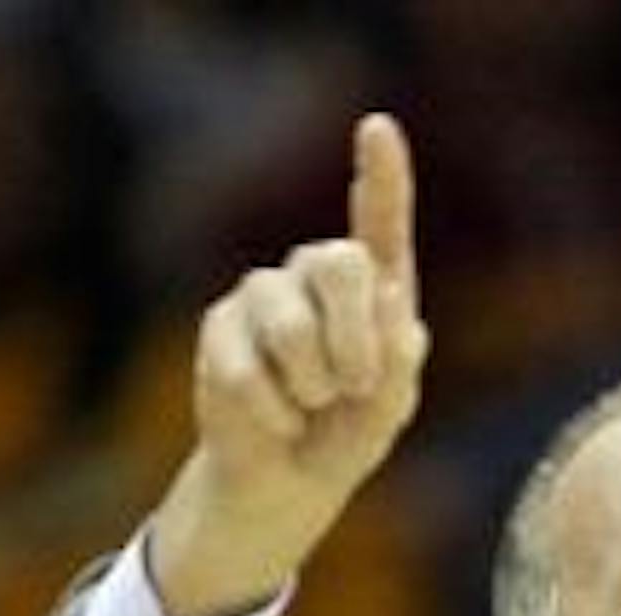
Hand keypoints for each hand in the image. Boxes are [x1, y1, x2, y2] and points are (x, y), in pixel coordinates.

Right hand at [148, 111, 427, 615]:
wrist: (287, 481)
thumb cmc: (346, 437)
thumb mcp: (389, 409)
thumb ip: (399, 362)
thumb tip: (391, 303)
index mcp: (373, 287)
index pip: (379, 222)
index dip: (381, 176)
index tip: (378, 128)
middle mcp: (317, 275)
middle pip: (338, 263)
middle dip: (354, 338)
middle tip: (352, 387)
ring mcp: (265, 295)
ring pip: (290, 322)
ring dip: (312, 383)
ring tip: (312, 406)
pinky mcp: (221, 327)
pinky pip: (248, 368)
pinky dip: (275, 411)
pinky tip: (279, 421)